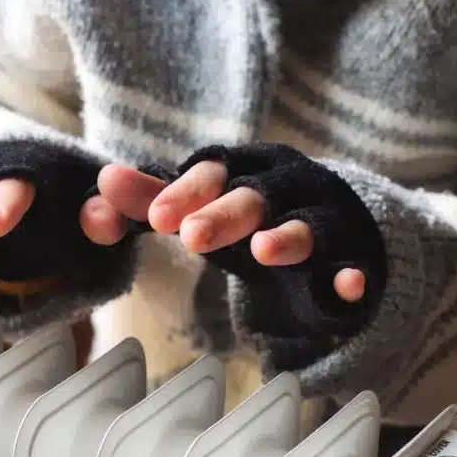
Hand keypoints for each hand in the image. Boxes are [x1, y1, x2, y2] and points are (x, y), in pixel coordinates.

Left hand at [93, 157, 365, 302]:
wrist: (338, 229)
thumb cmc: (252, 215)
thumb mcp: (203, 208)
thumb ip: (151, 199)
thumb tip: (101, 183)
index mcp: (245, 168)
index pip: (212, 171)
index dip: (184, 191)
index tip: (155, 218)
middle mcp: (288, 186)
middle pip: (256, 195)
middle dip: (225, 212)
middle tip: (192, 236)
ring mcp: (326, 220)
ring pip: (311, 225)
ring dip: (288, 236)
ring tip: (263, 250)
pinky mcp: (355, 258)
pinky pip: (355, 266)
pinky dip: (351, 276)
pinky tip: (346, 287)